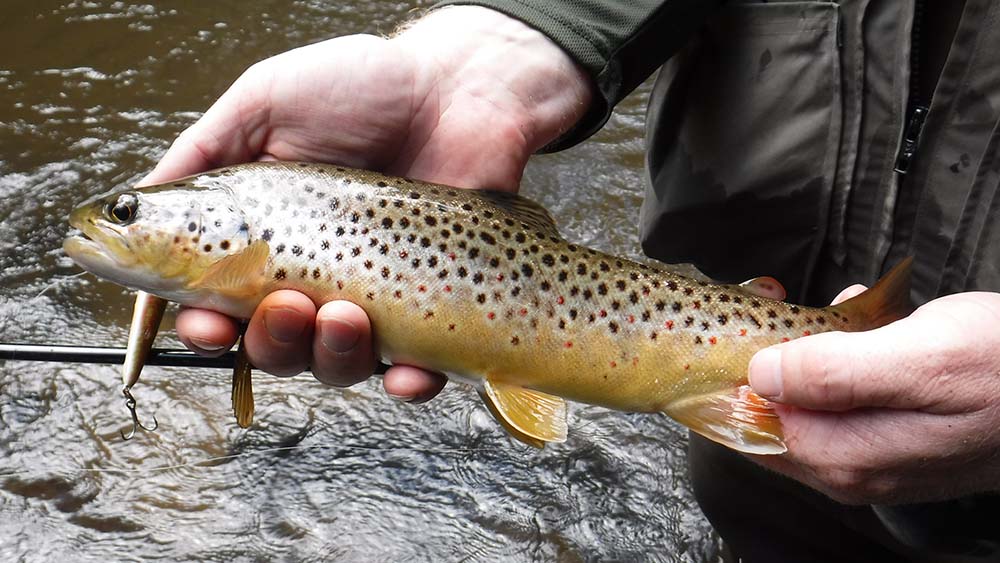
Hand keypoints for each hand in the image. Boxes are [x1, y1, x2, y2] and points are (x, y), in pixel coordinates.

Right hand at [140, 7, 590, 398]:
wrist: (461, 88)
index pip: (220, 303)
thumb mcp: (264, 102)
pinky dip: (409, 384)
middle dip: (270, 342)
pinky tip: (408, 372)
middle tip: (289, 303)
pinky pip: (418, 370)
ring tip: (346, 313)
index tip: (206, 324)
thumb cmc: (366, 86)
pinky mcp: (433, 306)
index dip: (205, 326)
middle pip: (275, 346)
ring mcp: (375, 295)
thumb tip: (139, 205)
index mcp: (268, 236)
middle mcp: (315, 274)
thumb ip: (202, 154)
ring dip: (332, 355)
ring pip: (338, 365)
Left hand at [747, 288, 999, 503]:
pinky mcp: (892, 438)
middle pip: (769, 412)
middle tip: (772, 298)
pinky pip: (842, 396)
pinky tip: (860, 322)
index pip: (745, 422)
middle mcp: (848, 468)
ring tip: (819, 306)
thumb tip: (760, 374)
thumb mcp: (920, 358)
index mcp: (842, 457)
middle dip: (766, 353)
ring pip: (805, 400)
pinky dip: (839, 354)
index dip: (734, 367)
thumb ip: (834, 372)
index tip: (741, 320)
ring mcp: (870, 457)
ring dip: (803, 348)